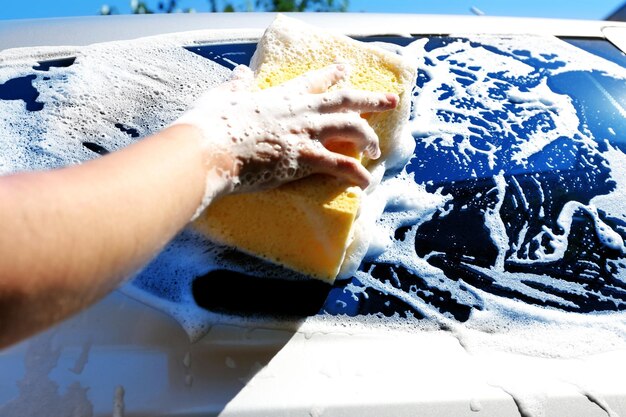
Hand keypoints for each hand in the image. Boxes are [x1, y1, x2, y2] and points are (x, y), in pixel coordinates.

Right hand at [173, 64, 397, 196]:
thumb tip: (241, 72)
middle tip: (391, 100)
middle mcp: (299, 111)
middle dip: (371, 100)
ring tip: (378, 148)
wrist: (209, 149)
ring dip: (368, 137)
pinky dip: (356, 173)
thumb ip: (236, 86)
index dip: (332, 74)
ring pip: (351, 128)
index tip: (345, 69)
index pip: (312, 81)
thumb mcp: (222, 97)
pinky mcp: (305, 158)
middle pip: (344, 100)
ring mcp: (305, 134)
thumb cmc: (210, 124)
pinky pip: (340, 165)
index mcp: (279, 96)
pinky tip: (367, 181)